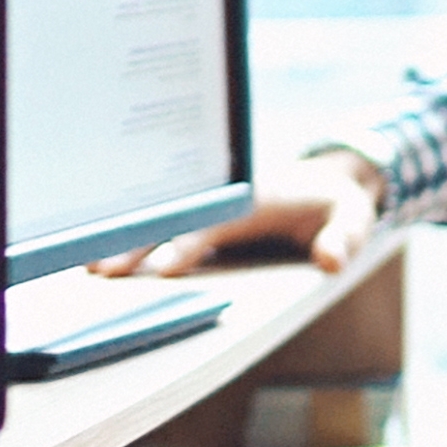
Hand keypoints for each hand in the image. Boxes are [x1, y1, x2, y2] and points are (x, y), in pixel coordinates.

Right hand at [105, 147, 381, 276]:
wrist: (328, 178)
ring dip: (128, 241)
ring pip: (163, 220)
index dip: (190, 240)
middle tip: (104, 268)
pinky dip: (136, 240)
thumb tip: (330, 262)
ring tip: (92, 266)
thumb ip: (345, 238)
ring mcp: (210, 208)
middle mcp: (223, 197)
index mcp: (254, 195)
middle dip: (140, 240)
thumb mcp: (354, 216)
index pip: (216, 219)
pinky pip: (167, 227)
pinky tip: (105, 259)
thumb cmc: (339, 201)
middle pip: (175, 217)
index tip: (165, 265)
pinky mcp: (205, 221)